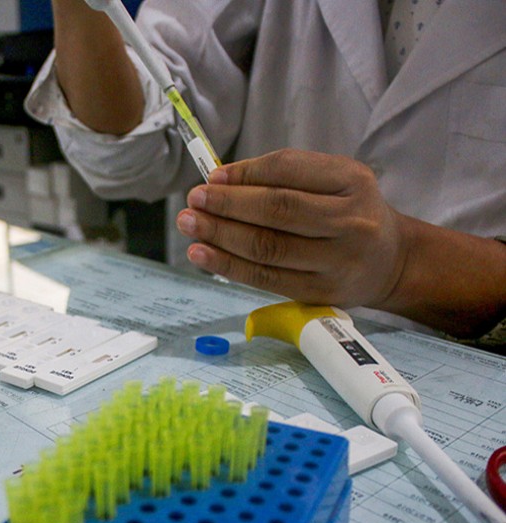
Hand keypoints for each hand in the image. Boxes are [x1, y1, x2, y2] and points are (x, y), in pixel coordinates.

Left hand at [176, 149, 408, 309]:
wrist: (391, 261)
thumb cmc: (348, 213)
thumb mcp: (333, 180)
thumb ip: (283, 175)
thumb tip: (221, 179)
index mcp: (353, 182)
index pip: (289, 170)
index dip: (245, 173)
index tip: (212, 177)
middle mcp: (351, 221)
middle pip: (277, 210)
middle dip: (227, 204)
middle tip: (194, 200)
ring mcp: (338, 262)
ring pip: (268, 247)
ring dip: (220, 235)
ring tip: (190, 224)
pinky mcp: (321, 292)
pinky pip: (266, 278)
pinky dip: (228, 265)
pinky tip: (202, 254)